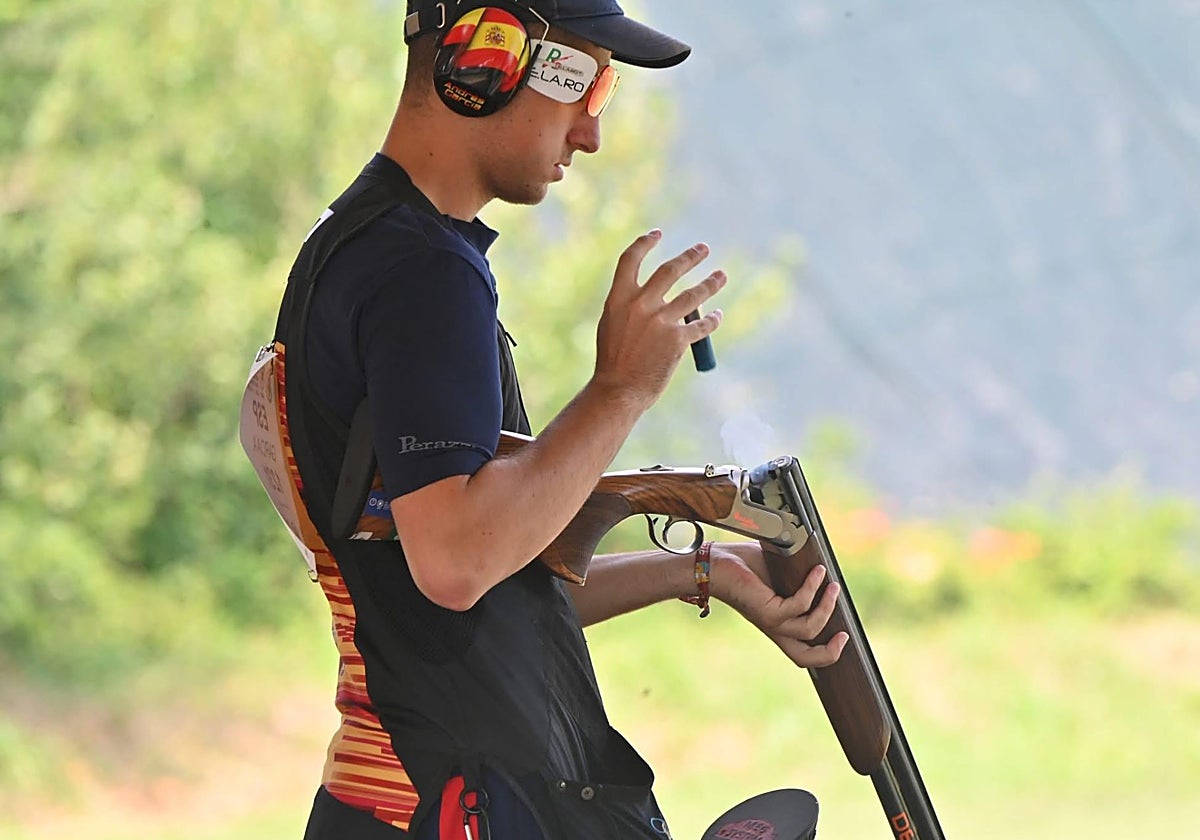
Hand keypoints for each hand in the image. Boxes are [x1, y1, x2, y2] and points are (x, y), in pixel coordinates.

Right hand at [592, 230, 724, 408]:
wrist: (618, 390)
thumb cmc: (614, 361)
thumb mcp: (612, 326)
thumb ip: (629, 307)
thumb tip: (653, 296)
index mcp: (619, 299)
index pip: (631, 260)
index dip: (644, 243)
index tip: (657, 234)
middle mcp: (641, 304)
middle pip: (670, 270)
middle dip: (690, 257)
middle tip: (703, 249)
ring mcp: (661, 321)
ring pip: (694, 295)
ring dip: (711, 283)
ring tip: (721, 275)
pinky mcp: (677, 339)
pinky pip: (702, 325)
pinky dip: (712, 320)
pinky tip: (717, 316)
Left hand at [708, 541, 848, 667]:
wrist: (713, 564)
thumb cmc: (744, 566)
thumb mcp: (778, 575)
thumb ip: (798, 579)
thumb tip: (824, 568)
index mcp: (777, 625)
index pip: (802, 653)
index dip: (826, 653)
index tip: (843, 637)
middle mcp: (774, 628)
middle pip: (805, 658)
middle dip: (830, 652)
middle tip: (845, 635)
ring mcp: (770, 622)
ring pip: (809, 629)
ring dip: (826, 606)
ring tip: (833, 585)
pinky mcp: (766, 611)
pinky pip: (799, 605)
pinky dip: (812, 587)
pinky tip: (816, 571)